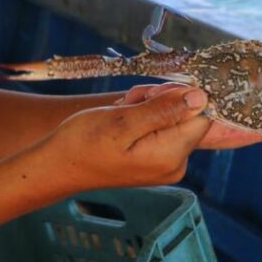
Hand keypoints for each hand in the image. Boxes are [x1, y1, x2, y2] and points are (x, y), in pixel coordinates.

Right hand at [42, 87, 210, 190]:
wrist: (60, 166)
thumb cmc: (84, 143)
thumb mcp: (123, 121)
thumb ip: (164, 110)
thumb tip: (201, 98)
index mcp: (170, 156)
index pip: (200, 116)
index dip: (178, 97)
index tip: (148, 96)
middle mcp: (175, 164)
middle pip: (187, 116)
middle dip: (161, 100)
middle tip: (130, 101)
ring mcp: (166, 165)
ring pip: (173, 119)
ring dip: (149, 106)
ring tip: (123, 109)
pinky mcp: (156, 161)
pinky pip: (162, 129)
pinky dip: (145, 117)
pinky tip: (124, 118)